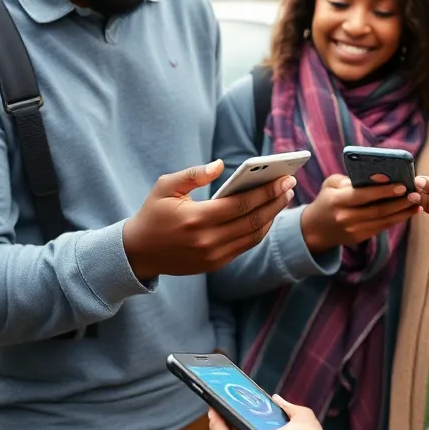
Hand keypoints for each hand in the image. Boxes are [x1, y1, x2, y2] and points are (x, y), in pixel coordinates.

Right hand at [124, 160, 294, 280]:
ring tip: (284, 199)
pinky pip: (245, 246)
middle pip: (252, 220)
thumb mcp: (165, 186)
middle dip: (275, 201)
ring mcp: (212, 255)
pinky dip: (260, 231)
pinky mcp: (215, 264)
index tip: (284, 179)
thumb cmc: (153, 213)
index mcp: (196, 218)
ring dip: (272, 217)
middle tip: (290, 185)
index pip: (241, 205)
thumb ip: (194, 173)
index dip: (266, 191)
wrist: (138, 252)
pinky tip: (268, 216)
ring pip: (253, 236)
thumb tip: (221, 165)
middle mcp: (207, 240)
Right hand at [300, 175, 420, 251]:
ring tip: (418, 203)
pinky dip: (397, 219)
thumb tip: (377, 177)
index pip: (363, 195)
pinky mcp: (360, 237)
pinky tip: (408, 212)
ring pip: (384, 220)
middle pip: (378, 210)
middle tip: (416, 193)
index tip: (402, 185)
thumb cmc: (327, 200)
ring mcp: (354, 230)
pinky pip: (382, 227)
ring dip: (403, 212)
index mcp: (338, 201)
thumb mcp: (331, 185)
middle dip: (400, 202)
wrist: (315, 230)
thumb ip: (350, 180)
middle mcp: (346, 217)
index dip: (383, 191)